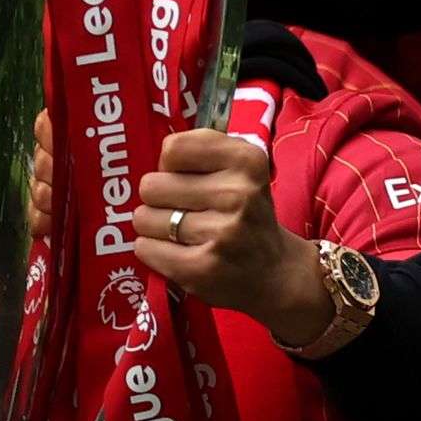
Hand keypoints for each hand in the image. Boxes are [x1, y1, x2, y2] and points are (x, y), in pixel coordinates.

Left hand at [125, 126, 329, 346]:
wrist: (276, 271)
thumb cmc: (244, 212)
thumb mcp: (239, 168)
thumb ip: (198, 150)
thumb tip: (156, 161)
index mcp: (247, 161)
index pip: (173, 148)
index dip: (171, 165)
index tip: (189, 179)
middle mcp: (238, 194)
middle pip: (150, 185)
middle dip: (160, 199)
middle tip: (187, 211)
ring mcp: (222, 234)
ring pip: (143, 218)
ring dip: (155, 227)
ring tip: (185, 234)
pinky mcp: (202, 268)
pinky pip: (144, 248)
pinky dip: (153, 251)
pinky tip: (179, 253)